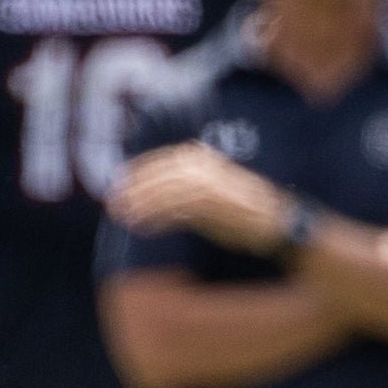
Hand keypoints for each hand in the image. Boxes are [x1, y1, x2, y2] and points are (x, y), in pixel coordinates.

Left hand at [104, 145, 297, 255]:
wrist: (274, 220)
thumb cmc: (244, 207)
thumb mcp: (215, 185)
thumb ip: (189, 183)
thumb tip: (155, 192)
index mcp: (206, 160)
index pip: (165, 159)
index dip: (140, 169)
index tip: (120, 179)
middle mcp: (207, 170)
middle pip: (161, 176)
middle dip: (135, 188)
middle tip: (113, 201)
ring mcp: (209, 189)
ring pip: (165, 194)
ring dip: (141, 205)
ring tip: (122, 216)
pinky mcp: (212, 210)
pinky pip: (177, 214)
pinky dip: (157, 220)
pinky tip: (142, 228)